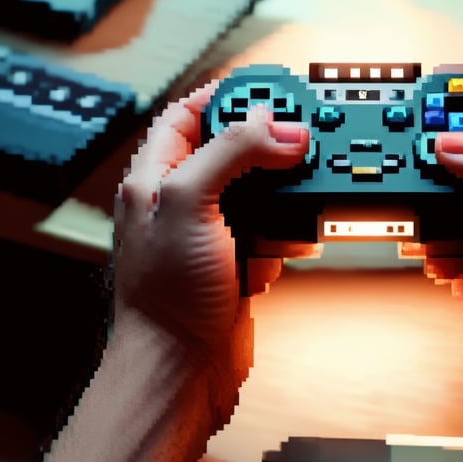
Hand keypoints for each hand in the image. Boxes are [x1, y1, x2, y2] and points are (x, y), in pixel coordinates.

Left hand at [112, 86, 308, 420]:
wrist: (181, 373)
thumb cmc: (164, 297)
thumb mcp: (189, 203)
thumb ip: (229, 152)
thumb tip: (271, 123)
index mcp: (155, 177)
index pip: (189, 113)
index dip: (227, 95)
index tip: (270, 88)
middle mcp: (179, 201)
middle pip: (230, 148)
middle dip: (268, 141)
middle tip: (302, 133)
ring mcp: (209, 234)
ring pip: (256, 190)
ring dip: (284, 189)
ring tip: (308, 182)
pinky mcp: (235, 264)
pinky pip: (270, 231)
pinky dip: (286, 233)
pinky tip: (290, 241)